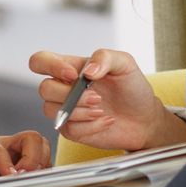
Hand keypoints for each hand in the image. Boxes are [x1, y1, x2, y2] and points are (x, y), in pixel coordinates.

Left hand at [0, 130, 51, 181]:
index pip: (2, 152)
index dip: (9, 167)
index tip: (13, 180)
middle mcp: (1, 141)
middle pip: (32, 139)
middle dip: (34, 159)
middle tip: (26, 180)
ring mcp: (12, 148)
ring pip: (40, 146)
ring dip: (41, 164)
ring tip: (30, 183)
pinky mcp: (18, 157)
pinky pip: (38, 158)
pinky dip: (40, 170)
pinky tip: (30, 183)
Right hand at [30, 48, 185, 151]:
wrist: (145, 119)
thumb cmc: (133, 89)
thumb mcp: (125, 64)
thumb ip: (105, 57)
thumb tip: (87, 70)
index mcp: (71, 67)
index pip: (40, 61)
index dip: (50, 66)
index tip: (73, 75)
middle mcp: (64, 88)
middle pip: (44, 89)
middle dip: (72, 95)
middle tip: (98, 98)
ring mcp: (65, 110)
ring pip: (51, 110)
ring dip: (80, 111)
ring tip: (102, 110)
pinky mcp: (71, 129)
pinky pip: (68, 129)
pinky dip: (90, 126)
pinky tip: (106, 121)